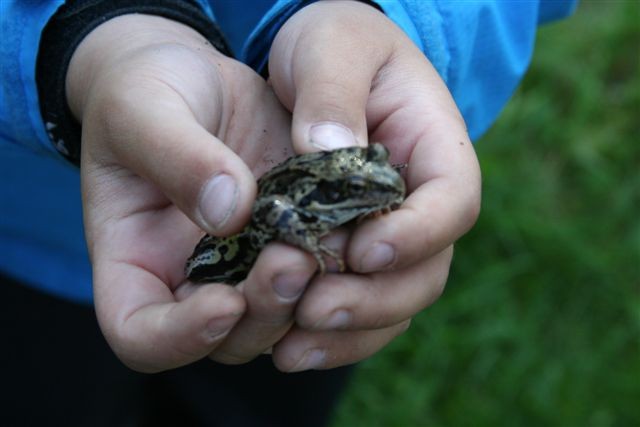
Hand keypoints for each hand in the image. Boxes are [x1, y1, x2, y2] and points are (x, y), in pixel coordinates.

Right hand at [68, 14, 315, 371]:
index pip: (142, 336)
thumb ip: (177, 157)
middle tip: (293, 259)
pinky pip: (316, 276)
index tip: (224, 299)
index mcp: (134, 262)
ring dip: (308, 296)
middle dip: (264, 311)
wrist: (193, 79)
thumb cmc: (144, 92)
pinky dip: (337, 266)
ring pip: (280, 319)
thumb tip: (230, 212)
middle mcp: (189, 279)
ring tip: (330, 241)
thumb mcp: (142, 109)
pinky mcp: (285, 240)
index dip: (182, 337)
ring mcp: (242, 266)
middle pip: (227, 339)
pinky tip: (354, 228)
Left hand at [266, 1, 480, 370]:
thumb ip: (333, 92)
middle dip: (376, 298)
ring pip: (394, 300)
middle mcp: (421, 202)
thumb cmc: (336, 43)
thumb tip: (326, 150)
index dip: (418, 234)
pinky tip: (284, 344)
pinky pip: (359, 305)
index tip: (364, 249)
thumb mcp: (332, 44)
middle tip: (316, 308)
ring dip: (350, 330)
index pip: (452, 201)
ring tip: (291, 346)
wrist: (321, 63)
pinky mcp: (357, 255)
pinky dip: (330, 333)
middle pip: (427, 269)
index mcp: (435, 147)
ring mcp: (393, 234)